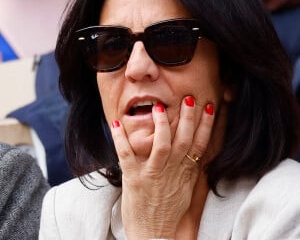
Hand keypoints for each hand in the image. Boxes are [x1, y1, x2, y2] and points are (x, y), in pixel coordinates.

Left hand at [111, 97, 214, 238]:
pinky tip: (116, 123)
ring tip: (160, 108)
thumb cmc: (170, 210)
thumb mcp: (186, 187)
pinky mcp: (133, 179)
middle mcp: (171, 171)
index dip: (205, 125)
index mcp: (185, 172)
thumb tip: (195, 148)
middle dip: (188, 118)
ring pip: (161, 146)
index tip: (208, 107)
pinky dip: (120, 139)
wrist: (155, 235)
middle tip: (189, 99)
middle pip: (184, 140)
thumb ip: (190, 166)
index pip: (200, 144)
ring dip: (161, 126)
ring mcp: (152, 174)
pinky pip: (126, 155)